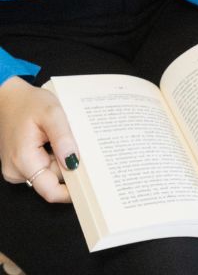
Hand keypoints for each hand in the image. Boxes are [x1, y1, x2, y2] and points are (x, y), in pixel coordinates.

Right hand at [0, 77, 78, 203]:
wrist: (9, 99)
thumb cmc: (30, 103)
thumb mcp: (52, 113)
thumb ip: (63, 138)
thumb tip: (74, 162)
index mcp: (23, 161)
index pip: (50, 190)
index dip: (71, 192)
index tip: (93, 185)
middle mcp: (17, 171)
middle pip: (53, 180)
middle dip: (72, 167)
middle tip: (90, 150)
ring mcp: (18, 168)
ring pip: (50, 172)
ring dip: (64, 159)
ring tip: (72, 138)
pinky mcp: (22, 164)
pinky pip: (44, 165)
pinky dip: (56, 156)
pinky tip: (62, 140)